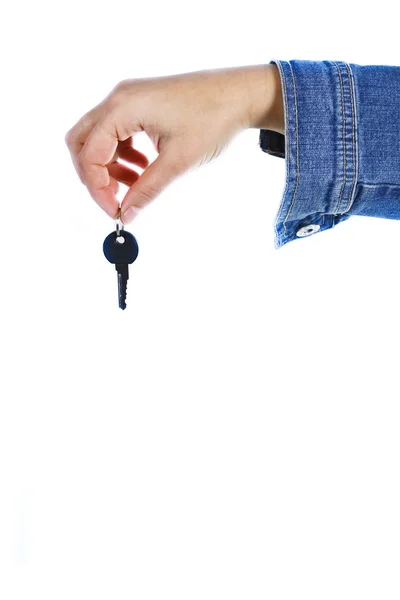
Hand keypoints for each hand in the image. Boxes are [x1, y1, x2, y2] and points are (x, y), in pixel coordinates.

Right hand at [65, 64, 281, 223]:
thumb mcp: (178, 162)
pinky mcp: (139, 104)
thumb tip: (127, 214)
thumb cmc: (213, 119)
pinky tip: (142, 169)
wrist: (239, 94)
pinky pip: (116, 133)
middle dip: (94, 176)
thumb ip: (147, 189)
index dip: (97, 188)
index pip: (89, 154)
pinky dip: (122, 155)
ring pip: (98, 139)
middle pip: (82, 143)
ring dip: (109, 167)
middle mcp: (119, 99)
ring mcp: (128, 99)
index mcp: (123, 108)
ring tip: (134, 186)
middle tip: (114, 200)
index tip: (115, 211)